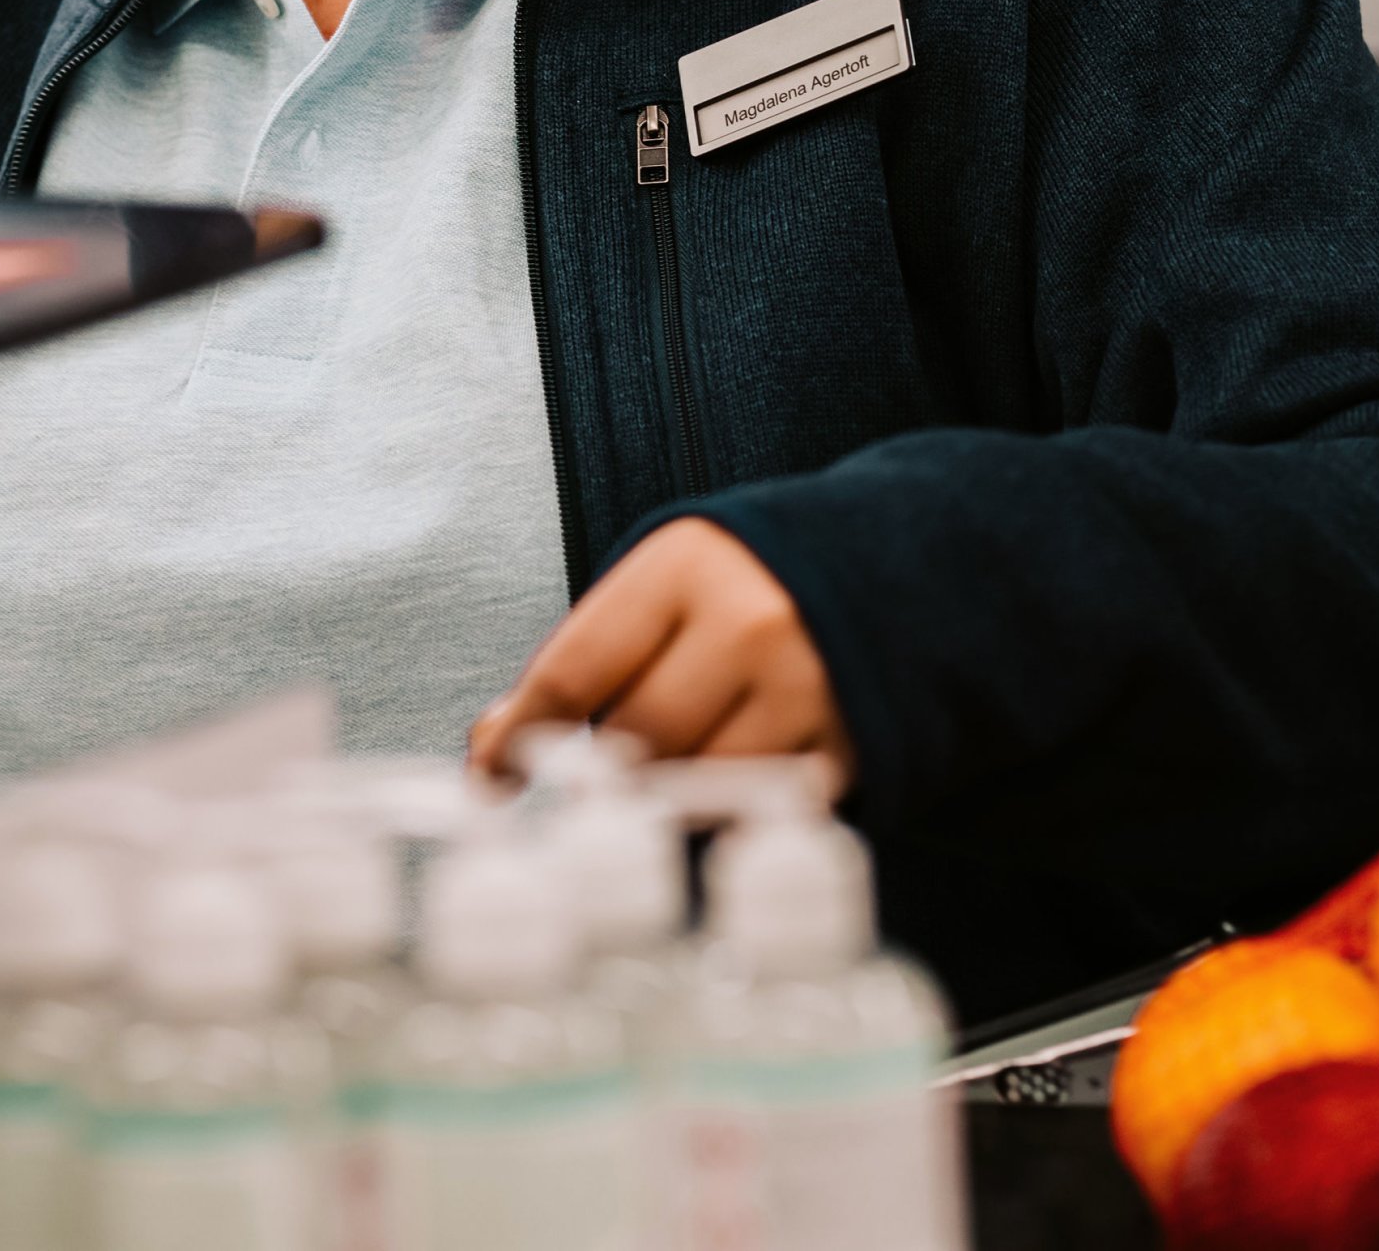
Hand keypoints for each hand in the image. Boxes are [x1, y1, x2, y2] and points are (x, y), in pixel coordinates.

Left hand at [469, 518, 854, 785]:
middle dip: (598, 764)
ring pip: (687, 786)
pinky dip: (718, 808)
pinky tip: (719, 774)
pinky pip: (747, 811)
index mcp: (684, 566)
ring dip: (659, 792)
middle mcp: (748, 624)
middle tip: (590, 769)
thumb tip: (494, 743)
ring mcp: (803, 690)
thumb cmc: (751, 578)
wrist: (888, 566)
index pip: (573, 672)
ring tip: (668, 760)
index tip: (489, 776)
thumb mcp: (665, 580)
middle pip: (631, 738)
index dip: (517, 737)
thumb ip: (587, 652)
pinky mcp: (844, 749)